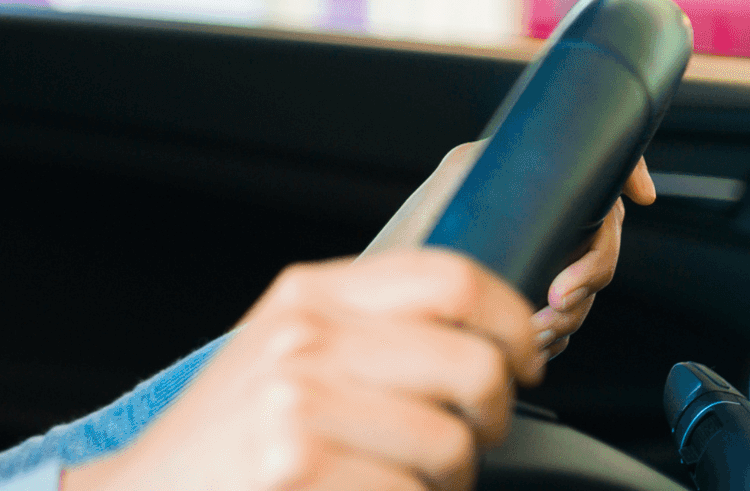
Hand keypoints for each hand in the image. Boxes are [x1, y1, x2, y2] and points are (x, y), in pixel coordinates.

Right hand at [65, 250, 538, 490]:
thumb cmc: (227, 438)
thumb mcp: (284, 350)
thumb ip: (366, 326)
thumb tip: (486, 330)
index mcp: (308, 297)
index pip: (452, 278)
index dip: (512, 322)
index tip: (522, 359)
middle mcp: (305, 340)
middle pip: (474, 364)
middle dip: (492, 418)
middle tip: (470, 438)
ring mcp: (300, 408)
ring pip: (453, 445)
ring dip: (448, 482)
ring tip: (401, 481)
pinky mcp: (301, 472)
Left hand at [365, 142, 656, 360]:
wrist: (376, 322)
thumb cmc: (394, 259)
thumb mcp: (447, 200)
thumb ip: (493, 170)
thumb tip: (565, 171)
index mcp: (502, 173)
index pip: (582, 164)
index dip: (624, 169)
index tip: (643, 194)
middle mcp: (518, 207)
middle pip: (596, 229)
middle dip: (591, 272)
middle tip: (560, 302)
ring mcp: (523, 251)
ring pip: (584, 275)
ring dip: (573, 310)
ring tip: (538, 331)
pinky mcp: (518, 291)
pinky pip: (563, 308)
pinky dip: (558, 329)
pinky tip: (537, 341)